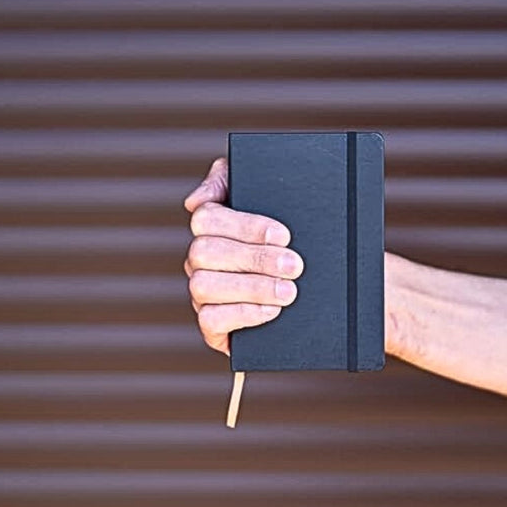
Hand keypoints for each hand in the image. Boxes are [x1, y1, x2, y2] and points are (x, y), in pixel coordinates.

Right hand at [183, 157, 303, 354]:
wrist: (310, 278)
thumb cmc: (280, 229)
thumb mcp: (260, 191)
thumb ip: (228, 179)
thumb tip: (196, 200)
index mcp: (209, 227)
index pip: (207, 219)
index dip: (245, 227)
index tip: (283, 235)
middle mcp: (199, 259)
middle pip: (206, 253)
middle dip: (255, 259)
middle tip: (294, 265)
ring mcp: (203, 293)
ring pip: (204, 286)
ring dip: (251, 288)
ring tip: (288, 291)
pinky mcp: (213, 326)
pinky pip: (211, 321)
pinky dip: (242, 315)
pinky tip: (271, 311)